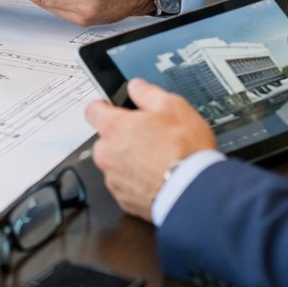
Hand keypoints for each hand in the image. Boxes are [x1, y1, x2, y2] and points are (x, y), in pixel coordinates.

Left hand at [85, 78, 216, 220]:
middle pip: (106, 139)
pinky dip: (137, 180)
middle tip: (149, 136)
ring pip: (115, 163)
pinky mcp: (124, 199)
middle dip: (123, 137)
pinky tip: (158, 175)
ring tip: (158, 158)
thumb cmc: (185, 150)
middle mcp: (107, 154)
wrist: (195, 191)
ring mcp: (114, 179)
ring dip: (130, 160)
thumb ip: (148, 93)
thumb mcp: (173, 107)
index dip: (105, 107)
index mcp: (114, 128)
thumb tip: (136, 87)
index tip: (115, 109)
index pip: (92, 110)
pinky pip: (125, 184)